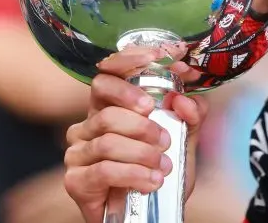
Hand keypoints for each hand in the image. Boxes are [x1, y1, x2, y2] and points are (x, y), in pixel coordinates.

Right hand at [63, 46, 208, 222]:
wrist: (153, 215)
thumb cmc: (160, 170)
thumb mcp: (185, 139)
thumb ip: (192, 114)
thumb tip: (184, 99)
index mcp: (109, 106)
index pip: (108, 72)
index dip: (130, 62)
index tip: (159, 60)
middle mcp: (87, 124)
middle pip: (105, 105)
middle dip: (141, 121)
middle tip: (164, 138)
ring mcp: (77, 152)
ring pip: (107, 139)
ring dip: (142, 153)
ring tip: (163, 165)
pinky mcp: (75, 180)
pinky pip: (103, 169)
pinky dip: (134, 174)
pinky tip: (152, 181)